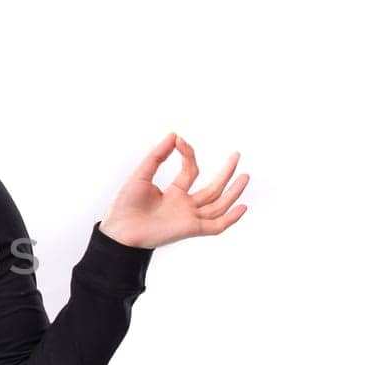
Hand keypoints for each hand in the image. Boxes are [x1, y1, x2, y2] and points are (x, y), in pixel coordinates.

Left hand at [98, 133, 247, 249]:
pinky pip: (215, 226)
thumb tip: (173, 135)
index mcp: (173, 193)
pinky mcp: (190, 229)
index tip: (179, 140)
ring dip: (232, 192)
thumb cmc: (125, 205)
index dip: (188, 154)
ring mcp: (189, 218)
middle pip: (212, 189)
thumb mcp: (141, 174)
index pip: (191, 172)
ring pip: (218, 205)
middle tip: (236, 155)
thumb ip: (157, 156)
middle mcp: (184, 206)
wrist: (119, 230)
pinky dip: (230, 219)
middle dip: (225, 173)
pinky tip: (243, 206)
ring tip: (245, 175)